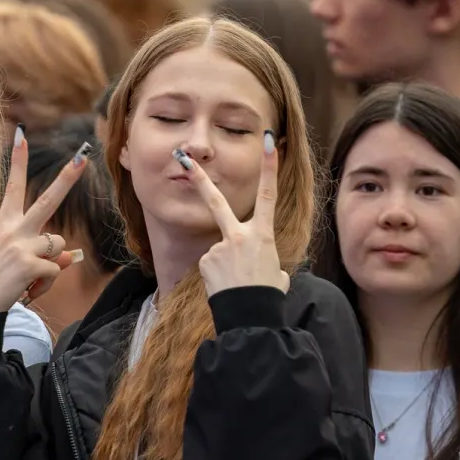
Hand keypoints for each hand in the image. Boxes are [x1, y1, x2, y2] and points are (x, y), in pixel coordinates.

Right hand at [0, 127, 87, 314]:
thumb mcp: (13, 261)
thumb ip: (41, 253)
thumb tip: (70, 257)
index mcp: (4, 223)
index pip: (13, 186)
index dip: (18, 160)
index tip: (22, 134)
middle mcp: (12, 229)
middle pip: (48, 200)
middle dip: (68, 178)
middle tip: (83, 158)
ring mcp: (20, 245)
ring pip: (58, 244)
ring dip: (50, 263)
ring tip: (26, 276)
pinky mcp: (28, 263)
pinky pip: (55, 270)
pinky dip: (45, 283)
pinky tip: (26, 288)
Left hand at [181, 131, 288, 295]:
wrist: (250, 318)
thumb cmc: (268, 296)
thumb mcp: (277, 273)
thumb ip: (267, 260)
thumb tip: (263, 265)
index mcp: (263, 235)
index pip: (269, 195)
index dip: (270, 167)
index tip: (270, 142)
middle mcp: (239, 236)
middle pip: (217, 201)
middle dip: (200, 178)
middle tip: (183, 158)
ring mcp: (219, 248)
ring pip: (219, 250)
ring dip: (225, 266)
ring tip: (237, 284)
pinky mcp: (205, 262)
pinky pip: (210, 265)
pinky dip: (217, 276)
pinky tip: (226, 287)